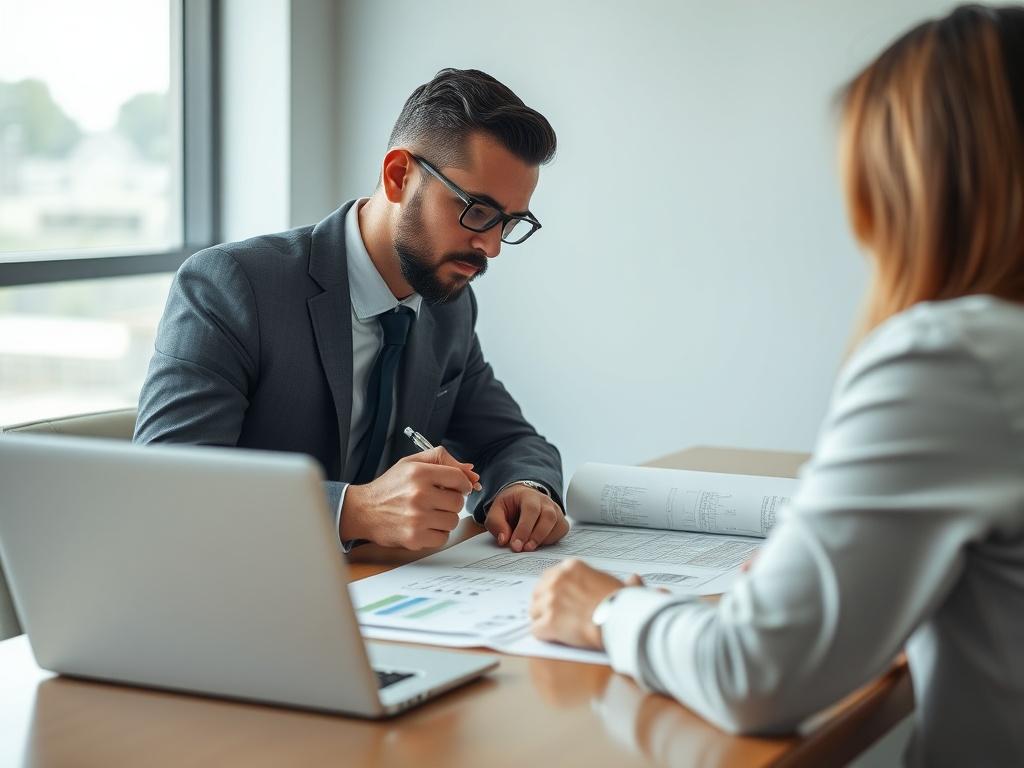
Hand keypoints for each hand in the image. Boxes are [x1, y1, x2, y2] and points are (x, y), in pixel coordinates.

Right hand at [341, 446, 479, 549]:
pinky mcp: (414, 537)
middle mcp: (419, 494)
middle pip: (458, 502)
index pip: (459, 478)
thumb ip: (442, 459)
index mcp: (419, 473)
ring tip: (429, 513)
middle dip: (451, 501)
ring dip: (445, 518)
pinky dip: (437, 533)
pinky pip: (443, 537)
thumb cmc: (390, 487)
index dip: (462, 484)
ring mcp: (417, 518)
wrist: (364, 510)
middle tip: (438, 501)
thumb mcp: (411, 463)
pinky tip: (424, 525)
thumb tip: (471, 471)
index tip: (457, 487)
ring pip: (453, 521)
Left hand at [485, 483, 568, 551]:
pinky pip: (561, 531)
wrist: (521, 500)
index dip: (524, 529)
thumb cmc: (509, 507)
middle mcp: (545, 501)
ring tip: (529, 548)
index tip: (516, 545)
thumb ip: (497, 524)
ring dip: (544, 540)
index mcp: (528, 495)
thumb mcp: (496, 511)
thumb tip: (504, 540)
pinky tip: (539, 544)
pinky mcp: (560, 520)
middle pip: (548, 517)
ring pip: (558, 525)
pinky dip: (552, 540)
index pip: (531, 510)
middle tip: (524, 549)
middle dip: (536, 536)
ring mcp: (556, 510)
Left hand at [530, 559, 642, 649]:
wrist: (620, 621)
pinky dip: (544, 636)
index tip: (559, 600)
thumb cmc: (622, 604)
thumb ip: (622, 581)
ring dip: (543, 621)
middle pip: (538, 593)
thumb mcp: (621, 585)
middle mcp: (558, 580)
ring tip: (556, 629)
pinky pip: (536, 630)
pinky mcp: (549, 621)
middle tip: (555, 616)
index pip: (549, 576)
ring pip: (534, 612)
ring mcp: (551, 600)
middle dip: (544, 605)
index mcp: (572, 567)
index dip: (553, 591)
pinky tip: (555, 638)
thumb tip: (635, 580)